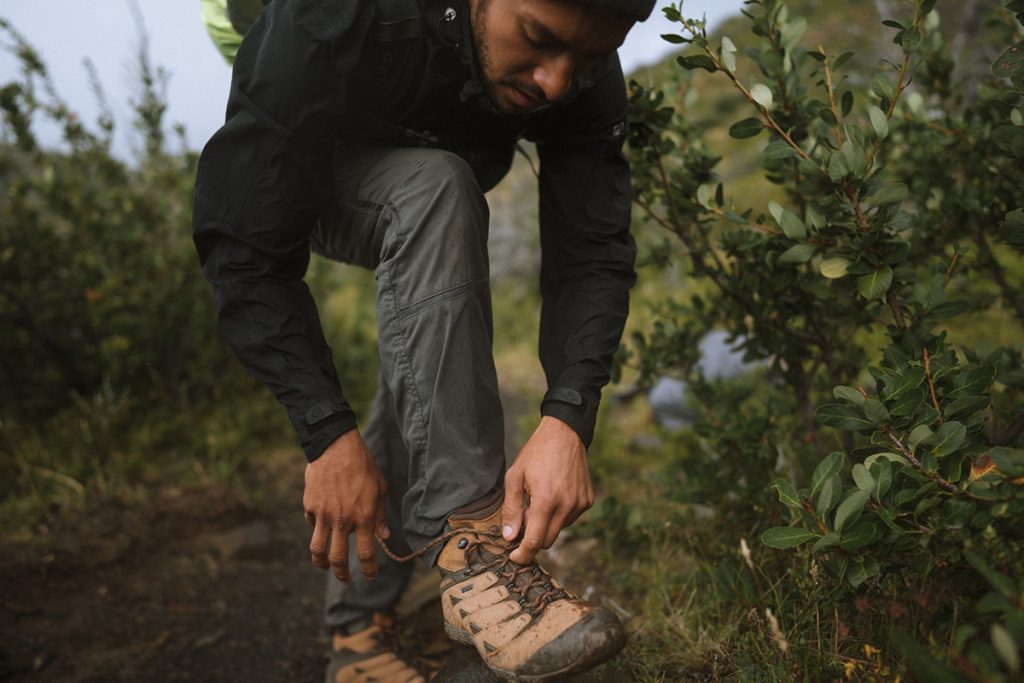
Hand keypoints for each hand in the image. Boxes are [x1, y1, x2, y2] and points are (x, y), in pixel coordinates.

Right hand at [303, 430, 388, 582]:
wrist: (336, 446)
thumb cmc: (363, 465)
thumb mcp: (379, 489)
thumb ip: (380, 515)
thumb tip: (384, 537)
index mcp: (363, 517)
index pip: (366, 554)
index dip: (368, 570)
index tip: (369, 575)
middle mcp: (342, 520)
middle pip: (338, 558)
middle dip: (342, 574)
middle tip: (345, 579)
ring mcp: (323, 514)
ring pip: (317, 549)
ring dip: (321, 563)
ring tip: (325, 565)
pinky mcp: (310, 506)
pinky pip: (312, 524)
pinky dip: (317, 527)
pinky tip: (322, 523)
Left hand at [502, 416, 593, 564]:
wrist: (565, 434)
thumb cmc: (536, 453)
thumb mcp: (515, 477)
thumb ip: (511, 509)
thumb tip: (509, 536)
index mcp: (546, 500)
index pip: (535, 541)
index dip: (523, 554)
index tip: (515, 558)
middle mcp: (567, 505)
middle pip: (548, 541)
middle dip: (533, 536)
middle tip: (524, 516)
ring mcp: (580, 504)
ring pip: (559, 530)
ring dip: (547, 524)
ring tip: (539, 499)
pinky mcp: (588, 500)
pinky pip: (570, 518)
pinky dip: (559, 514)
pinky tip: (554, 494)